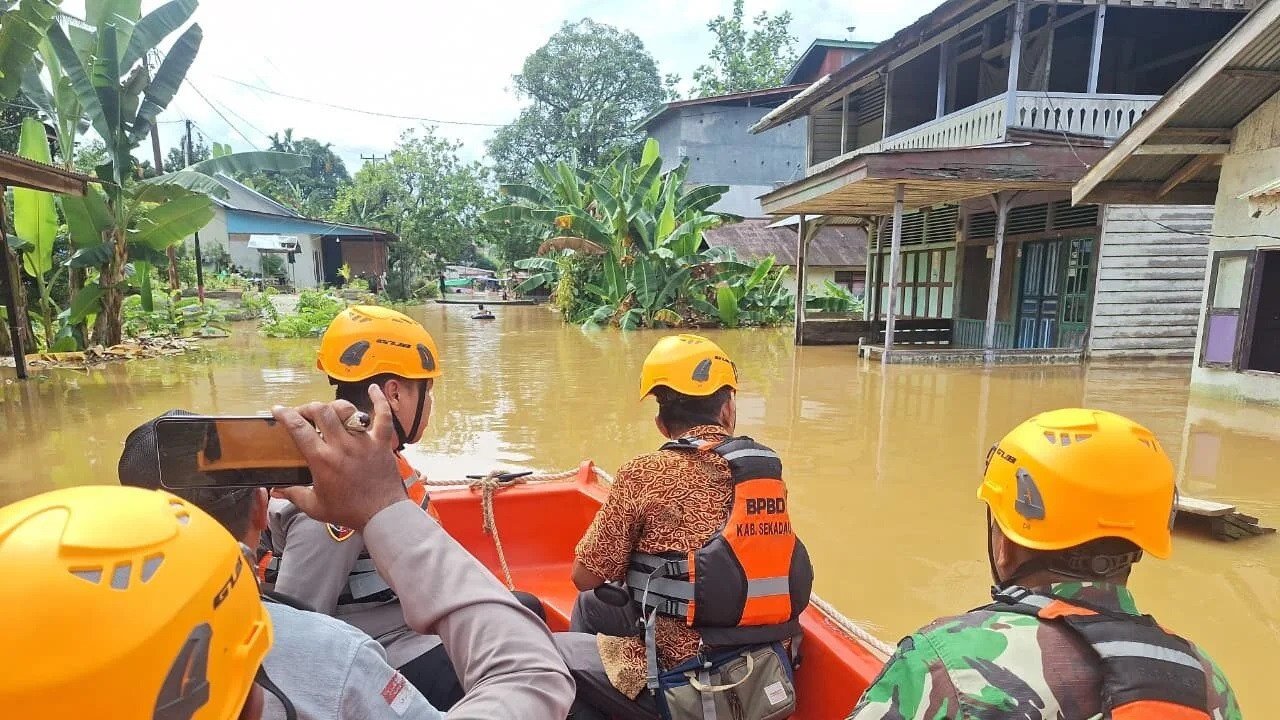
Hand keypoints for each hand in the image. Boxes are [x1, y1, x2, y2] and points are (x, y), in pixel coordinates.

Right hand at [273, 385, 406, 529]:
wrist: (381, 514)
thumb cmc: (349, 511)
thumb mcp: (315, 507)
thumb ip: (294, 495)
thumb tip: (276, 489)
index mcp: (322, 459)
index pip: (299, 428)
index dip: (285, 415)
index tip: (278, 410)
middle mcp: (342, 445)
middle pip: (321, 412)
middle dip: (308, 408)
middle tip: (304, 414)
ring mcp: (364, 441)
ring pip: (347, 410)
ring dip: (334, 406)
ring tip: (329, 411)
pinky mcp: (381, 442)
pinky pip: (383, 415)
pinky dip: (379, 400)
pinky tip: (374, 388)